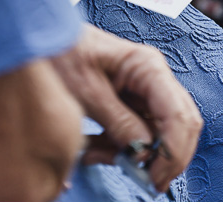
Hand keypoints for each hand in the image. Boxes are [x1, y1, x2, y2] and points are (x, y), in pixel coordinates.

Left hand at [49, 24, 202, 192]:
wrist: (43, 40)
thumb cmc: (62, 54)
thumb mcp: (86, 91)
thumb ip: (119, 122)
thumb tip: (143, 153)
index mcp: (147, 67)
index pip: (178, 115)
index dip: (173, 152)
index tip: (155, 178)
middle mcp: (153, 77)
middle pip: (180, 125)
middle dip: (163, 157)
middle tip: (145, 181)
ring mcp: (145, 89)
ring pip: (159, 133)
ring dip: (133, 153)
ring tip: (96, 155)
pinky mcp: (132, 101)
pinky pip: (138, 131)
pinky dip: (120, 146)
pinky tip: (94, 148)